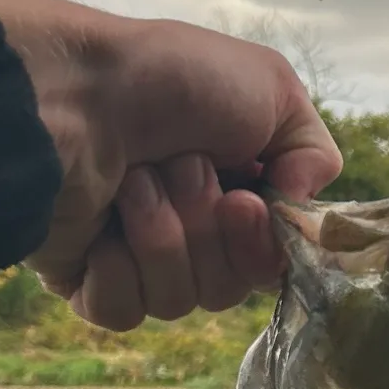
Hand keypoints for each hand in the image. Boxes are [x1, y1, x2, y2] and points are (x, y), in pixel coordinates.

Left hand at [0, 0, 342, 330]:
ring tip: (134, 181)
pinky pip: (125, 311)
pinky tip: (104, 221)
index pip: (270, 261)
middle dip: (209, 229)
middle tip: (181, 169)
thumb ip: (316, 154)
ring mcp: (133, 257)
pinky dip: (121, 267)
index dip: (263, 245)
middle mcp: (187, 228)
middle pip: (229, 288)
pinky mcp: (83, 279)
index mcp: (232, 191)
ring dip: (163, 237)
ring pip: (179, 301)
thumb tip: (297, 210)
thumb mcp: (275, 90)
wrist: (72, 88)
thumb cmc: (170, 78)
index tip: (246, 203)